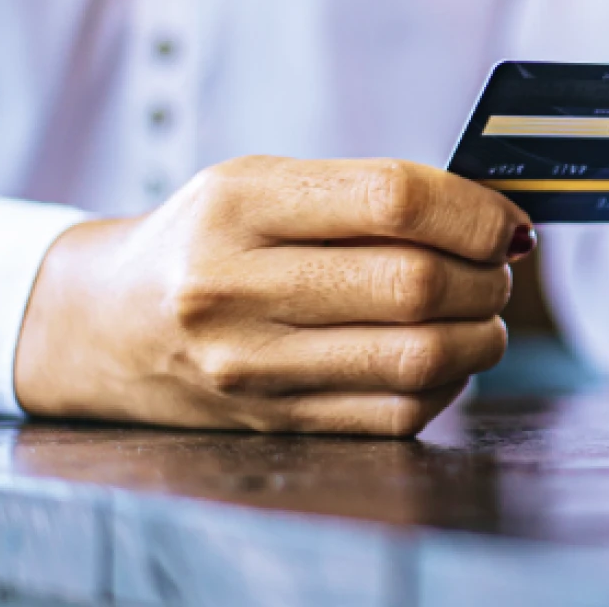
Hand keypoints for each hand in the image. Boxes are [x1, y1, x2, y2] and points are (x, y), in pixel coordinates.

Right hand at [15, 157, 533, 435]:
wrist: (104, 325)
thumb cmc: (207, 240)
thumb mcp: (259, 185)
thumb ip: (368, 193)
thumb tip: (497, 219)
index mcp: (238, 203)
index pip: (394, 200)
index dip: (474, 211)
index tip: (504, 220)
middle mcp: (235, 287)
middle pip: (415, 284)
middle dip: (486, 277)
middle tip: (496, 268)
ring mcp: (251, 367)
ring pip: (419, 358)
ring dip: (480, 335)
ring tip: (480, 313)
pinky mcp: (275, 423)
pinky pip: (398, 413)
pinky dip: (446, 384)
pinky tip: (441, 355)